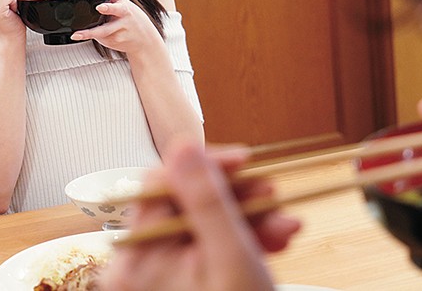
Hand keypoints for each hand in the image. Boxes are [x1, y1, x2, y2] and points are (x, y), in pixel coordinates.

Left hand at [71, 0, 160, 54]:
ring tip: (76, 35)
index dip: (108, 5)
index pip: (116, 4)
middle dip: (101, 20)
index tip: (100, 6)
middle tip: (94, 14)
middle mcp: (123, 19)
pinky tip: (95, 35)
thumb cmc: (131, 17)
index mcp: (124, 7)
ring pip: (103, 33)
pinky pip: (102, 40)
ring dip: (89, 34)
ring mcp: (120, 33)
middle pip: (110, 22)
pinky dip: (96, 37)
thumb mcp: (121, 0)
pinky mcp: (115, 43)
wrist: (145, 39)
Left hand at [98, 140, 300, 290]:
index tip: (245, 162)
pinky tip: (275, 242)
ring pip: (202, 225)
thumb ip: (206, 199)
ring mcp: (158, 276)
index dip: (206, 165)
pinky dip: (240, 242)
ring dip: (248, 220)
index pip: (162, 183)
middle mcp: (138, 264)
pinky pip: (206, 248)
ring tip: (286, 228)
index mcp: (136, 257)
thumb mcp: (230, 256)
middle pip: (185, 204)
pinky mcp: (179, 283)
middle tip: (275, 196)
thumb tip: (183, 145)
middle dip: (238, 199)